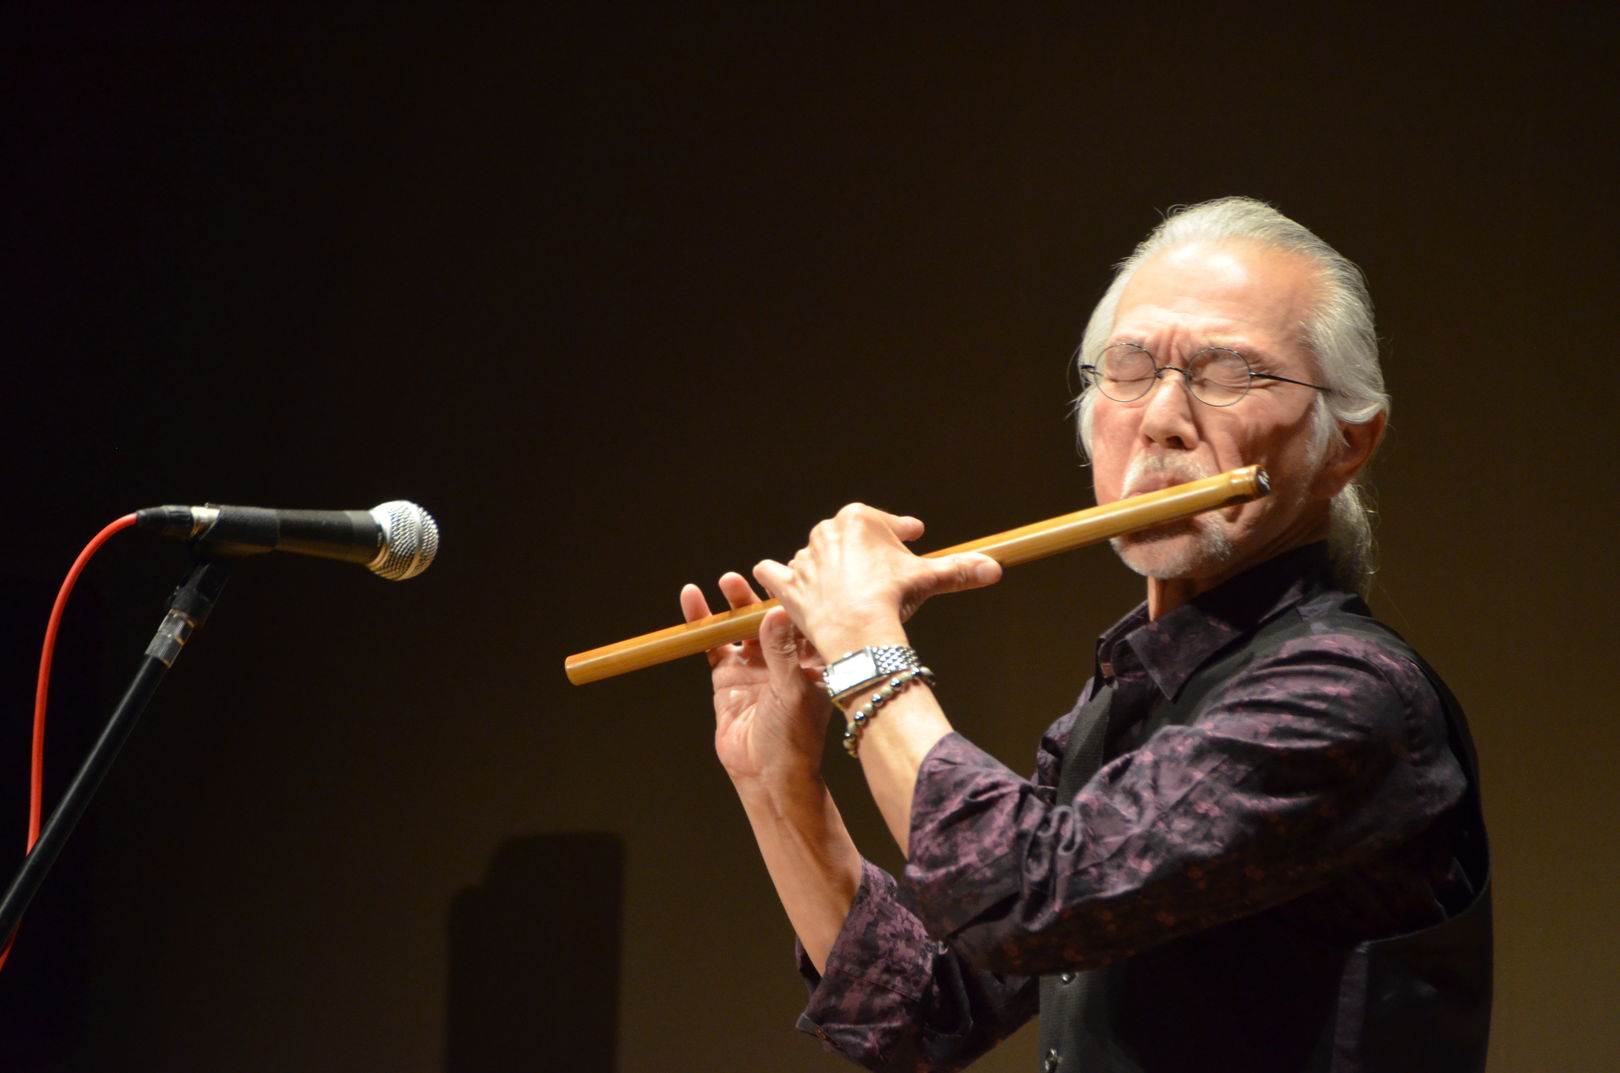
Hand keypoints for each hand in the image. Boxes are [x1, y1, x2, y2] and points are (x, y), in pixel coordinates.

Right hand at [682, 572, 831, 784]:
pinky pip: (713, 643)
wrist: (766, 774)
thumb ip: (781, 651)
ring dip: (733, 604)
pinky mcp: (727, 676)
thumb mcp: (792, 691)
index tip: (784, 571)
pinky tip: (692, 600)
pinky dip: (702, 622)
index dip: (792, 595)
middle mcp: (783, 658)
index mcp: (810, 659)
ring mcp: (754, 666)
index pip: (802, 618)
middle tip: (748, 578)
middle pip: (768, 617)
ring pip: (741, 627)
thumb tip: (775, 611)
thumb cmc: (794, 738)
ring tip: (727, 581)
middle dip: (759, 596)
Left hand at [752, 504, 1002, 658]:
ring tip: (844, 588)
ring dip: (828, 568)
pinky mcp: (788, 587)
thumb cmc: (893, 597)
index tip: (912, 537)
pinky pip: (774, 573)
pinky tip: (777, 576)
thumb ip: (960, 570)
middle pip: (851, 541)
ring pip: (818, 557)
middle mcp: (826, 531)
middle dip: (865, 554)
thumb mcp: (929, 578)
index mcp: (859, 518)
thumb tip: (996, 568)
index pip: (889, 525)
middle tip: (881, 576)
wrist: (859, 628)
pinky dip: (776, 576)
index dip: (905, 534)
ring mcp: (804, 559)